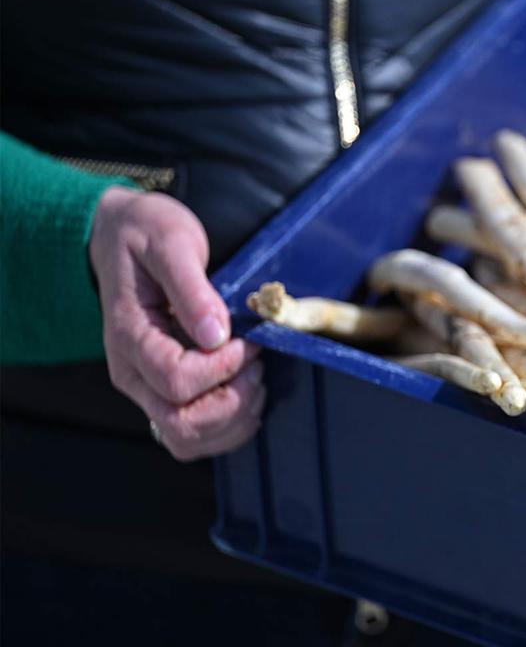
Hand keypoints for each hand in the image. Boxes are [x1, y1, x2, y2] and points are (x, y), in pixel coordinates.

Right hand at [90, 186, 263, 460]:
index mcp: (129, 337)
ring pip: (187, 439)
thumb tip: (216, 334)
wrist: (120, 235)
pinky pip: (195, 434)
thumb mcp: (171, 242)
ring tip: (256, 376)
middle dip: (233, 402)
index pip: (177, 380)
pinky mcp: (166, 391)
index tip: (247, 338)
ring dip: (234, 418)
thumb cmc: (146, 234)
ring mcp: (147, 387)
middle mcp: (133, 373)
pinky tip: (248, 391)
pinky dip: (230, 424)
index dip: (223, 368)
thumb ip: (191, 287)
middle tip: (257, 363)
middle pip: (181, 424)